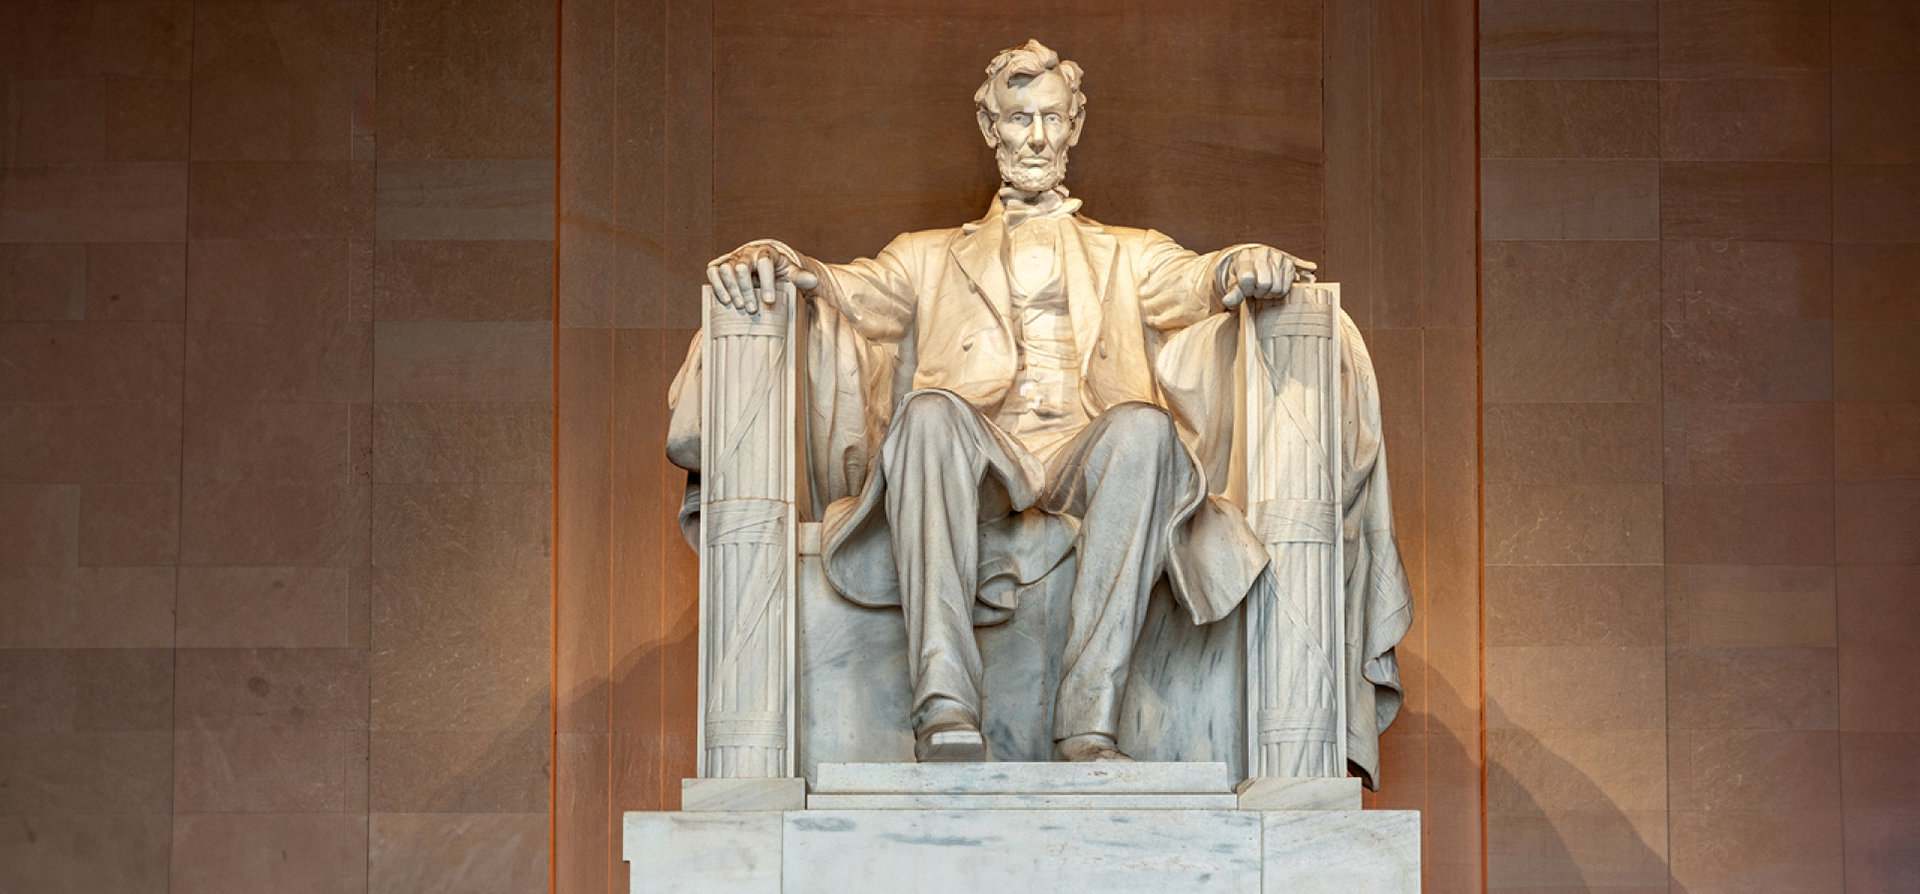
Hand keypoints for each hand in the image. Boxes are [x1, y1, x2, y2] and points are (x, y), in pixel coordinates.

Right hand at [705, 240, 820, 313]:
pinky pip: (713, 271)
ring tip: (740, 306)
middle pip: (741, 267)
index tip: (769, 301)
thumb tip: (813, 280)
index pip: (765, 262)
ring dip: (731, 289)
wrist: (763, 267)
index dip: (766, 281)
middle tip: (752, 309)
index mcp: (767, 253)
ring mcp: (732, 259)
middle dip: (747, 289)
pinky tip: (725, 301)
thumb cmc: (779, 272)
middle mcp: (747, 253)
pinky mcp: (721, 265)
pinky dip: (717, 285)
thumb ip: (801, 277)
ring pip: (726, 269)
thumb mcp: (792, 273)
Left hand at [1220, 246, 1316, 307]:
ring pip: (1277, 288)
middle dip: (1259, 292)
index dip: (1247, 289)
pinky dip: (1279, 291)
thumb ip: (1232, 294)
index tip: (1245, 288)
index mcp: (1245, 256)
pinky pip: (1286, 287)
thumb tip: (1227, 301)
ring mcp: (1277, 256)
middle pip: (1265, 284)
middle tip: (1255, 289)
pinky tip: (1273, 285)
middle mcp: (1262, 253)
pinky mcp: (1288, 263)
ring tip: (1263, 287)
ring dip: (1269, 293)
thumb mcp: (1234, 284)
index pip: (1248, 278)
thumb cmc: (1241, 276)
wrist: (1253, 265)